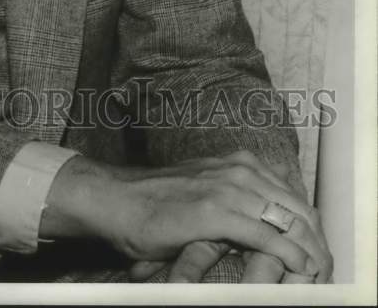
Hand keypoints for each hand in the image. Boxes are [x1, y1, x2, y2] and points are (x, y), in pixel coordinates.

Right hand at [42, 149, 332, 280]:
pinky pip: (265, 236)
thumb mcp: (205, 188)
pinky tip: (296, 269)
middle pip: (298, 208)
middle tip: (321, 269)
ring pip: (288, 220)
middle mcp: (239, 171)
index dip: (309, 227)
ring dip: (307, 250)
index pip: (292, 196)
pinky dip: (286, 255)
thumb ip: (237, 196)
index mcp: (239, 164)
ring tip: (314, 274)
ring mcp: (227, 189)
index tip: (315, 253)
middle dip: (315, 241)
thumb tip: (270, 221)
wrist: (117, 199)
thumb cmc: (157, 201)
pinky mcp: (215, 212)